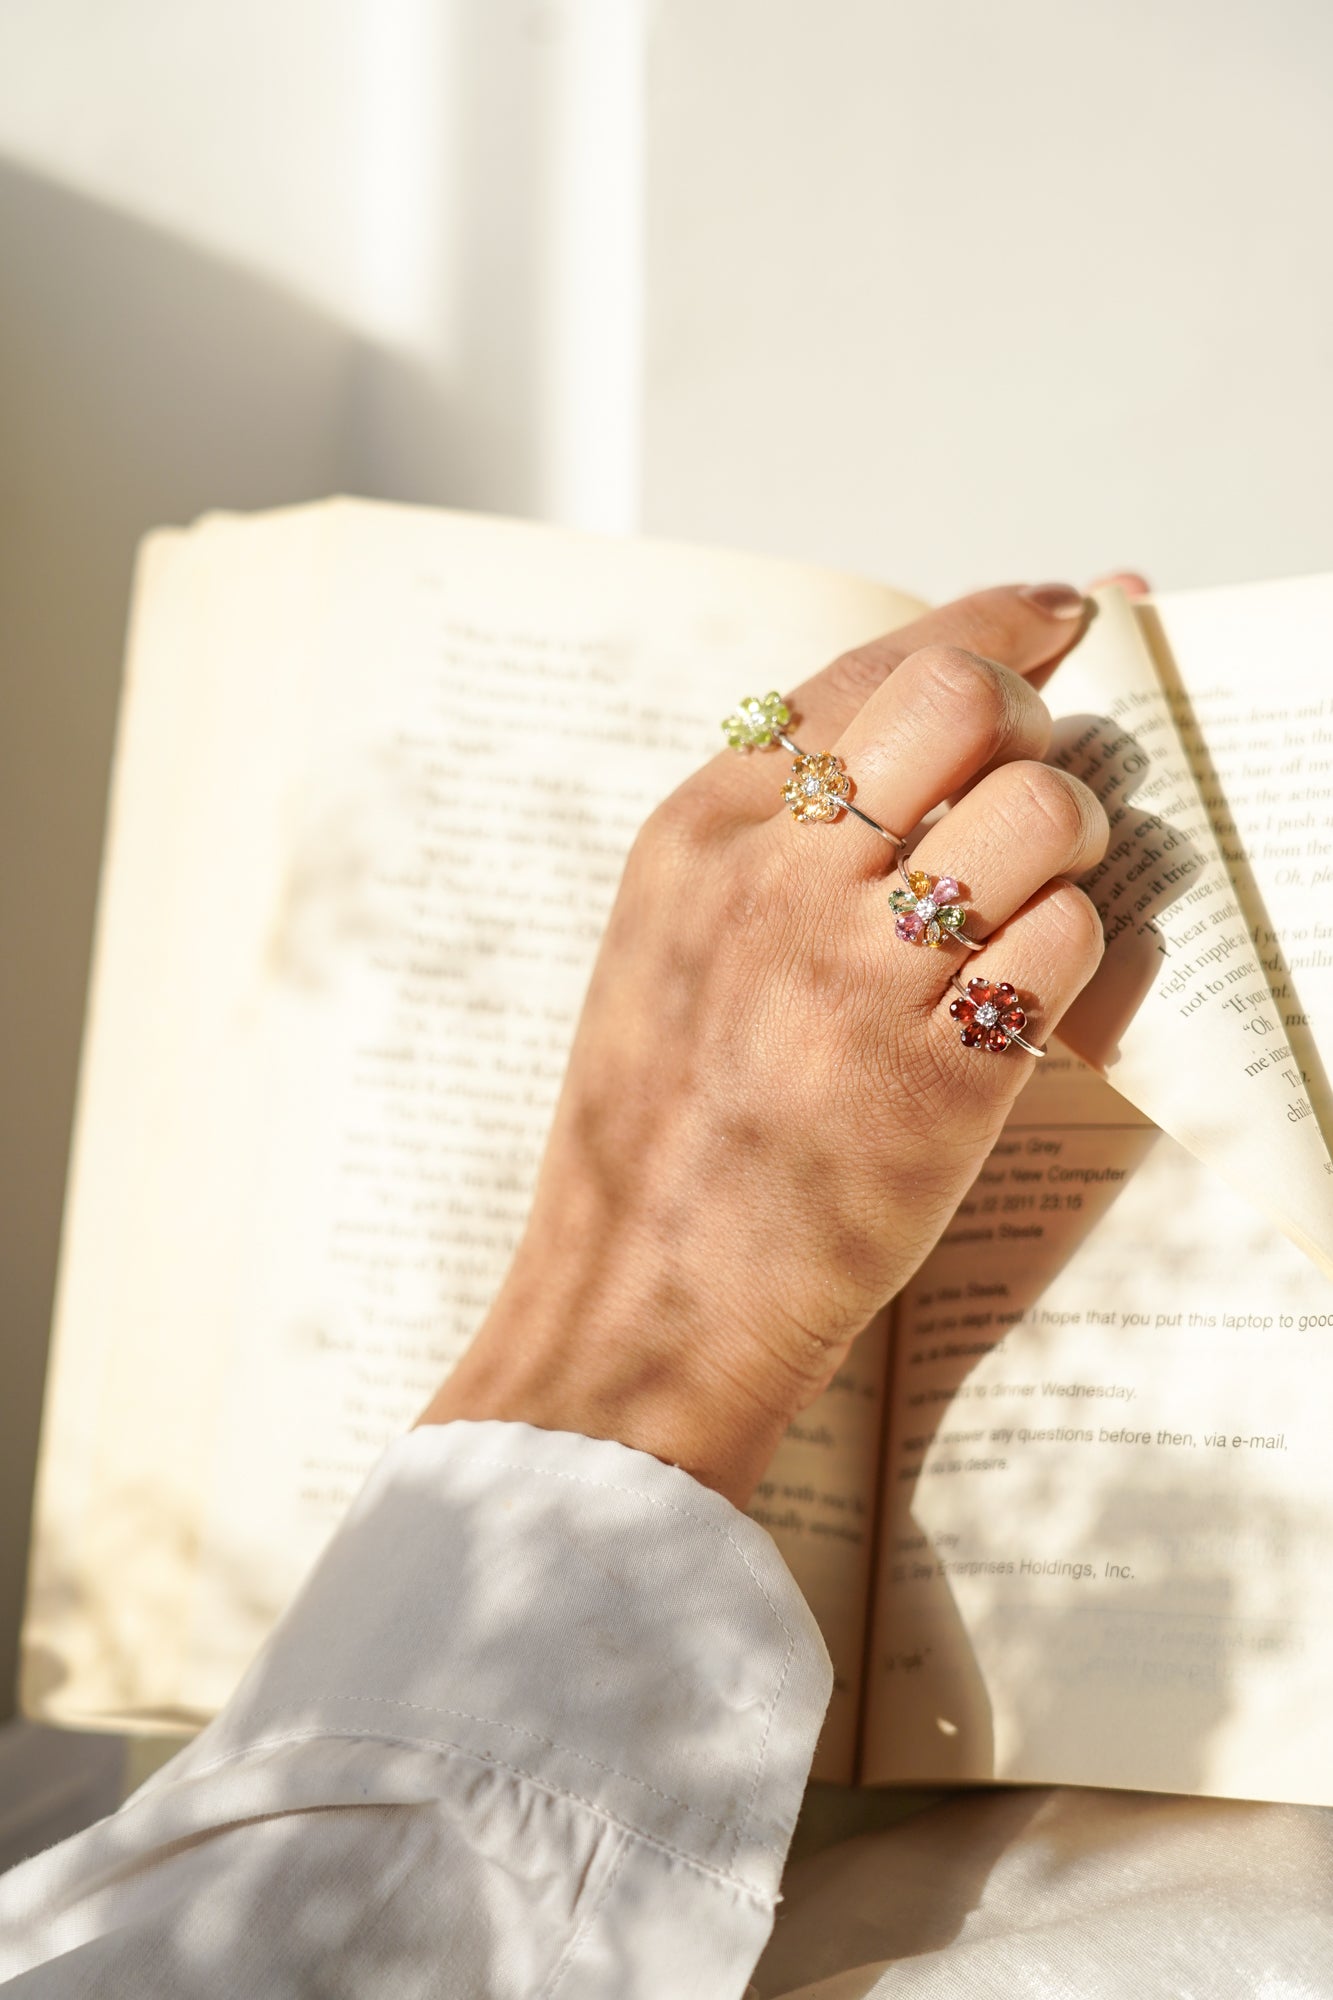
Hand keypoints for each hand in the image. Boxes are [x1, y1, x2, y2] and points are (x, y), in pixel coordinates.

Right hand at [421, 584, 1113, 1503]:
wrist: (640, 1306)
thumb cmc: (655, 1130)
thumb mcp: (667, 943)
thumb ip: (771, 834)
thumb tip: (917, 732)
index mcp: (701, 832)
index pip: (872, 667)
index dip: (991, 622)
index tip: (1056, 611)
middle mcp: (777, 878)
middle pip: (964, 701)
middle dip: (1029, 720)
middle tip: (1029, 779)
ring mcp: (856, 972)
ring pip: (1040, 808)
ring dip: (1069, 841)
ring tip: (1031, 900)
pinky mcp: (939, 1073)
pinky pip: (1069, 941)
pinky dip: (1078, 955)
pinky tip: (1030, 994)